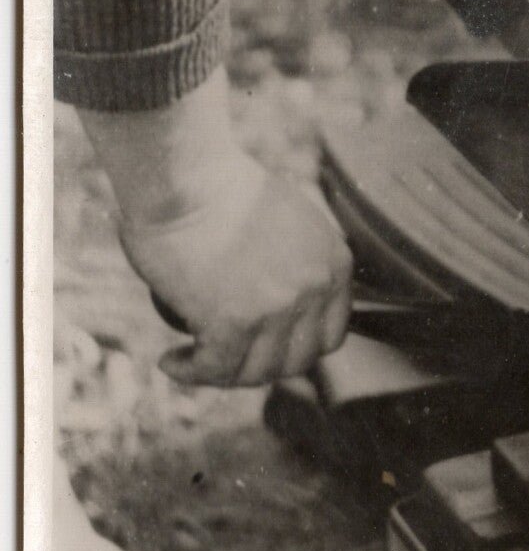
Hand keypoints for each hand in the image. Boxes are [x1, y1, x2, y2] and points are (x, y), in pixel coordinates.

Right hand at [119, 157, 353, 389]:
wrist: (187, 176)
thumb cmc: (221, 187)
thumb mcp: (288, 219)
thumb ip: (297, 259)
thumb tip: (279, 296)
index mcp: (335, 264)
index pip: (329, 335)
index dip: (293, 349)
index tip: (261, 347)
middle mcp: (314, 290)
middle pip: (294, 361)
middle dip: (259, 367)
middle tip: (224, 356)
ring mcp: (277, 310)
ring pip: (254, 372)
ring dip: (221, 374)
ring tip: (192, 358)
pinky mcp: (233, 323)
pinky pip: (214, 369)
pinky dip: (189, 371)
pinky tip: (172, 362)